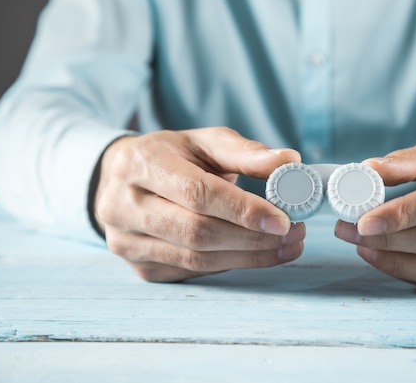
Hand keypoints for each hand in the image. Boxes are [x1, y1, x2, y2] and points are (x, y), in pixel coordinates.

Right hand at [93, 127, 303, 281]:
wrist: (125, 180)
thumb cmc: (172, 157)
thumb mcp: (204, 142)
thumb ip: (246, 152)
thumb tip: (290, 161)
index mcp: (140, 163)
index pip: (196, 193)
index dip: (242, 210)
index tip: (282, 219)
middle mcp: (123, 205)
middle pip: (196, 232)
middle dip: (252, 238)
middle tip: (292, 233)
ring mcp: (126, 242)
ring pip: (196, 259)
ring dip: (248, 256)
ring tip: (286, 246)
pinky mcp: (139, 267)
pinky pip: (192, 272)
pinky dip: (231, 265)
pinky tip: (258, 255)